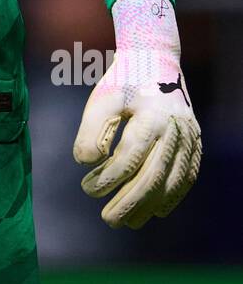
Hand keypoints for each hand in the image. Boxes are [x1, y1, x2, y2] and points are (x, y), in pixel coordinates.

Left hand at [73, 0, 201, 228]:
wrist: (156, 61)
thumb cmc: (124, 82)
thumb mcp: (102, 99)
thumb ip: (92, 130)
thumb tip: (87, 163)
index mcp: (150, 116)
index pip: (129, 157)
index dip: (108, 178)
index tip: (87, 188)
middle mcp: (174, 129)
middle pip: (153, 175)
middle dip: (129, 202)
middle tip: (108, 219)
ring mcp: (189, 137)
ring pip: (173, 181)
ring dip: (150, 205)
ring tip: (129, 222)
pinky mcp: (195, 143)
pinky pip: (187, 176)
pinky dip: (172, 196)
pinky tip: (156, 210)